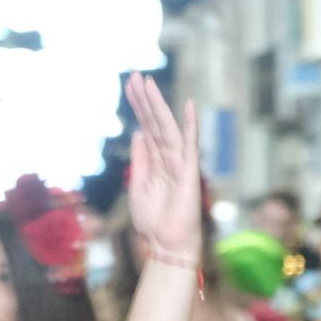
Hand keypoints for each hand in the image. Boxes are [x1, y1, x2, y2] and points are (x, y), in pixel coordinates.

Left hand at [123, 73, 202, 269]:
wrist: (166, 245)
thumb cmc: (153, 220)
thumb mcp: (138, 185)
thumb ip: (140, 159)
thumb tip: (138, 133)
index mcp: (155, 160)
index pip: (146, 126)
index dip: (138, 106)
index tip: (130, 85)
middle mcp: (168, 157)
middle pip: (155, 122)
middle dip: (145, 99)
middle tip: (135, 75)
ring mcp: (179, 162)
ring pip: (167, 128)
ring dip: (157, 106)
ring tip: (148, 83)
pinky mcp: (189, 173)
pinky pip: (190, 145)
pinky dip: (190, 126)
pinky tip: (189, 107)